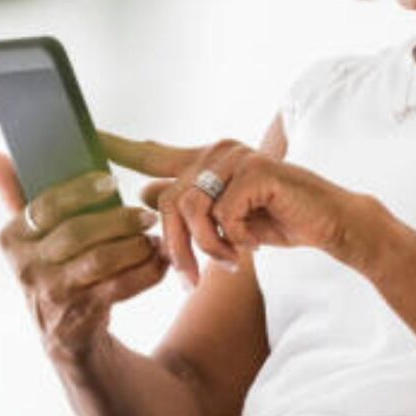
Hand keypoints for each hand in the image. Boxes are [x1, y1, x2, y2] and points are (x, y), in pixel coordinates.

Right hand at [0, 151, 168, 363]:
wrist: (64, 334)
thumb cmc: (53, 267)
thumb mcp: (30, 235)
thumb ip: (14, 193)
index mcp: (12, 239)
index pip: (45, 206)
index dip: (80, 191)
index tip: (111, 180)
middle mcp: (27, 268)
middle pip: (77, 232)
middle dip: (117, 219)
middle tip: (146, 213)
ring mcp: (53, 294)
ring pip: (100, 260)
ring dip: (135, 245)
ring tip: (154, 236)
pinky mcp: (81, 316)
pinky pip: (119, 287)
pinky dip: (146, 271)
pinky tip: (159, 260)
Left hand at [99, 132, 363, 289]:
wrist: (329, 223)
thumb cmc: (278, 220)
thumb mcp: (225, 219)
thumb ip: (188, 206)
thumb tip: (142, 195)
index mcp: (206, 159)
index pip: (152, 153)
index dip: (117, 146)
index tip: (86, 135)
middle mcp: (218, 151)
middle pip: (166, 201)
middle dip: (174, 248)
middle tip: (190, 280)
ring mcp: (237, 158)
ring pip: (191, 210)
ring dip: (205, 247)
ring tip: (226, 262)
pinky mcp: (255, 171)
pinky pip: (222, 215)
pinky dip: (233, 240)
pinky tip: (250, 246)